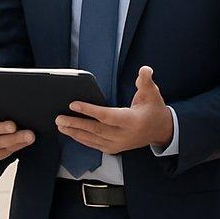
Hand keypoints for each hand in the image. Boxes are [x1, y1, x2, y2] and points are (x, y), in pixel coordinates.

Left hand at [55, 66, 172, 153]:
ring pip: (93, 139)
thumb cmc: (153, 109)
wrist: (160, 130)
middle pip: (95, 129)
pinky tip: (70, 133)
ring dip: (74, 132)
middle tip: (59, 118)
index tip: (73, 104)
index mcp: (132, 121)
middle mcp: (124, 135)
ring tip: (60, 125)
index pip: (107, 116)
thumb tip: (144, 70)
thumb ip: (146, 80)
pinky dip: (81, 139)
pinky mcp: (114, 148)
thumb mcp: (153, 93)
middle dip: (75, 123)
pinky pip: (94, 144)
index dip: (89, 110)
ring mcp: (118, 144)